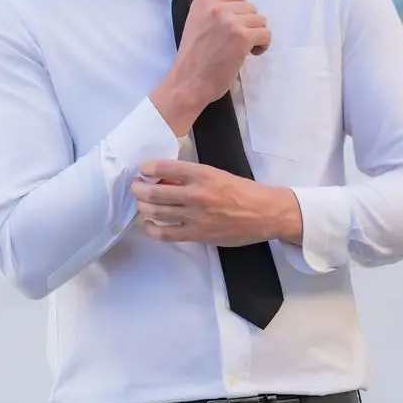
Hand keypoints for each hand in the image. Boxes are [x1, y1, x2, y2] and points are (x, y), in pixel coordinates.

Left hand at [131, 159, 303, 246]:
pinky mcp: (198, 235)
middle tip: (136, 186)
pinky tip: (149, 224)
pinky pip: (166, 233)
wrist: (266, 214)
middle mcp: (197, 195)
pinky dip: (153, 228)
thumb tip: (166, 179)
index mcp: (205, 175)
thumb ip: (194, 177)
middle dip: (139, 188)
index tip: (143, 169)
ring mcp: (196, 217)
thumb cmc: (244, 192)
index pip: (167, 168)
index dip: (148, 167)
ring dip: (143, 206)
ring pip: (157, 212)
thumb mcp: (220, 175)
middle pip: (156, 192)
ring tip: (142, 203)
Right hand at [151, 0, 269, 134]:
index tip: (229, 28)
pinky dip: (262, 45)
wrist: (188, 81)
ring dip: (255, 35)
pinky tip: (249, 53)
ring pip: (260, 20)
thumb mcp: (200, 21)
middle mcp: (217, 6)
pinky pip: (266, 34)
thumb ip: (219, 4)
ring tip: (241, 48)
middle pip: (250, 7)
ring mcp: (230, 21)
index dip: (238, 13)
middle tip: (234, 42)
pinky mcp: (242, 37)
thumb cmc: (194, 55)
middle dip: (247, 24)